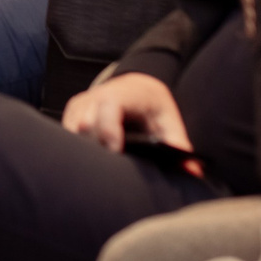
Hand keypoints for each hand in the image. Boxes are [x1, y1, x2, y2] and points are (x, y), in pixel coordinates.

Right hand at [62, 72, 197, 161]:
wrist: (136, 87)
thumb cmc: (153, 106)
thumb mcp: (170, 121)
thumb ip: (179, 145)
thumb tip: (194, 172)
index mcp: (123, 94)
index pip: (109, 106)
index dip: (109, 128)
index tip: (115, 151)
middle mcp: (96, 96)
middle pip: (85, 123)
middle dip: (96, 148)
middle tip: (109, 173)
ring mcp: (80, 105)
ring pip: (72, 131)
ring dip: (85, 151)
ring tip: (100, 170)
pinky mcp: (70, 115)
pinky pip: (66, 136)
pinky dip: (77, 151)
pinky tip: (90, 164)